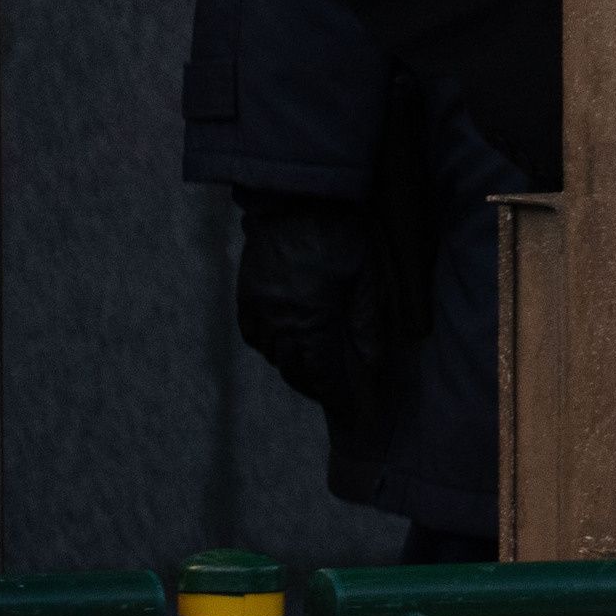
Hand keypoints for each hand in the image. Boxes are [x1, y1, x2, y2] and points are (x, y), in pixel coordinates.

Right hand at [230, 190, 381, 410]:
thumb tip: (370, 368)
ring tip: (321, 374)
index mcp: (312, 320)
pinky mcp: (245, 298)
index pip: (327, 375)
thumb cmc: (342, 235)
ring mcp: (257, 311)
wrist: (296, 199)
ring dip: (299, 369)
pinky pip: (257, 338)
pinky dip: (275, 349)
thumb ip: (367, 326)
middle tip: (343, 396)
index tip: (356, 417)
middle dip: (322, 388)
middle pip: (299, 371)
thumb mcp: (368, 278)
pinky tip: (289, 347)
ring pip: (276, 357)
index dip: (342, 399)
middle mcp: (279, 323)